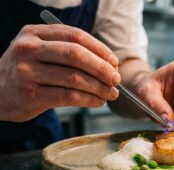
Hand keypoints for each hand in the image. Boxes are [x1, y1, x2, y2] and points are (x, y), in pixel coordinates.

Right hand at [0, 24, 119, 121]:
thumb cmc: (27, 71)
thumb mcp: (40, 52)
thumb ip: (68, 52)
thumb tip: (108, 64)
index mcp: (34, 33)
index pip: (75, 36)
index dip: (100, 49)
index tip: (114, 62)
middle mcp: (29, 49)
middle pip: (76, 55)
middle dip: (102, 68)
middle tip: (116, 79)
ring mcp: (27, 72)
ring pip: (74, 78)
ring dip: (99, 87)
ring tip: (111, 93)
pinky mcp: (30, 95)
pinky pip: (68, 96)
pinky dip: (88, 100)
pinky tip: (97, 101)